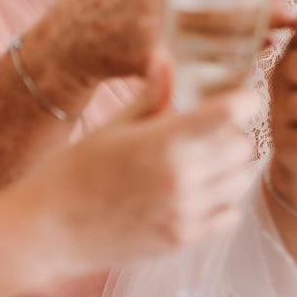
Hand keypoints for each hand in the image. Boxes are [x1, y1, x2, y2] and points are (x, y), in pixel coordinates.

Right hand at [21, 53, 258, 275]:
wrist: (50, 230)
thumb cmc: (76, 171)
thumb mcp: (113, 127)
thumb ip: (151, 95)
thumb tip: (166, 56)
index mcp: (163, 141)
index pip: (229, 113)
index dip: (245, 100)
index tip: (244, 97)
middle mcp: (181, 177)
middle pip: (242, 147)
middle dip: (233, 134)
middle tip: (213, 132)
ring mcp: (185, 212)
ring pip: (240, 181)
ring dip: (230, 168)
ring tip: (205, 162)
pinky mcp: (183, 240)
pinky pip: (229, 216)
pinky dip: (224, 203)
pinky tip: (201, 193)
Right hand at [38, 0, 295, 86]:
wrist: (67, 38)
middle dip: (263, 10)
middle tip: (292, 18)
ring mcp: (149, 21)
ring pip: (215, 33)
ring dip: (249, 38)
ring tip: (273, 40)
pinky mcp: (146, 56)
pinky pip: (196, 62)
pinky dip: (222, 65)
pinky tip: (242, 67)